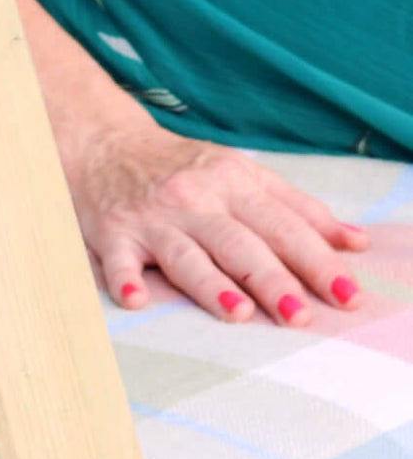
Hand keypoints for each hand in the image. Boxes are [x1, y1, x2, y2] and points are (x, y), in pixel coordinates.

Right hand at [58, 106, 368, 325]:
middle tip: (300, 316)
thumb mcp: (242, 173)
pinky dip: (124, 277)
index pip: (283, 226)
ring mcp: (151, 217)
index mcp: (232, 183)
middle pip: (238, 243)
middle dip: (270, 279)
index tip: (347, 295)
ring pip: (185, 253)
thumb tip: (356, 243)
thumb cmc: (183, 167)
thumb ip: (298, 208)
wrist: (103, 142)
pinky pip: (117, 258)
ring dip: (209, 283)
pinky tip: (135, 298)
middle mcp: (194, 199)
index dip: (317, 261)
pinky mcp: (111, 231)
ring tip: (237, 311)